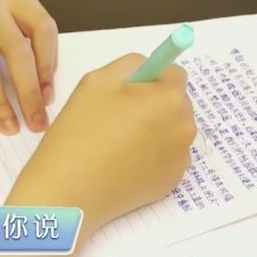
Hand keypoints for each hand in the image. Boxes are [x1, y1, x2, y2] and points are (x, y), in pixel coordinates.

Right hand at [6, 54, 196, 229]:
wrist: (71, 192)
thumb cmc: (80, 131)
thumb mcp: (97, 80)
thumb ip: (131, 64)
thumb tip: (149, 67)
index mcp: (170, 99)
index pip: (174, 74)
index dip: (149, 77)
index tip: (127, 90)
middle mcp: (185, 128)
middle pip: (175, 102)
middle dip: (153, 103)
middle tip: (116, 116)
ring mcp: (180, 158)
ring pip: (171, 129)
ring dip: (153, 128)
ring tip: (116, 141)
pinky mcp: (171, 182)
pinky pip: (166, 155)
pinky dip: (151, 154)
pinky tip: (122, 161)